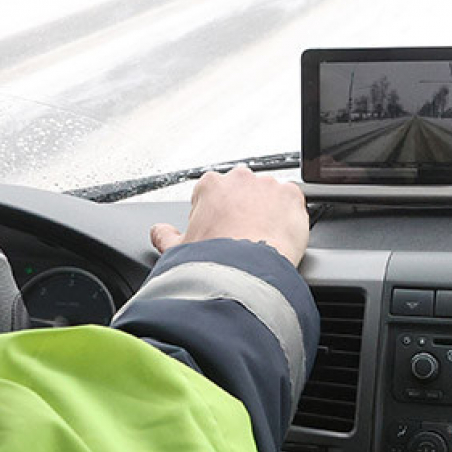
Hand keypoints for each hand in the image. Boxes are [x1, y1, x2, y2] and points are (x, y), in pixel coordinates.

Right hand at [150, 165, 309, 265]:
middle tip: (243, 239)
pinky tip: (281, 237)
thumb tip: (159, 232)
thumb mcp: (176, 250)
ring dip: (267, 213)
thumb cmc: (211, 262)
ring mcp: (268, 185)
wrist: (246, 274)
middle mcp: (239, 178)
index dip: (216, 218)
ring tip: (264, 241)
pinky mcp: (292, 196)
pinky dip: (290, 217)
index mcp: (210, 185)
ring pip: (269, 197)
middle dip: (243, 211)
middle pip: (243, 192)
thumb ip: (164, 235)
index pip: (213, 195)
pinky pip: (293, 203)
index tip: (221, 235)